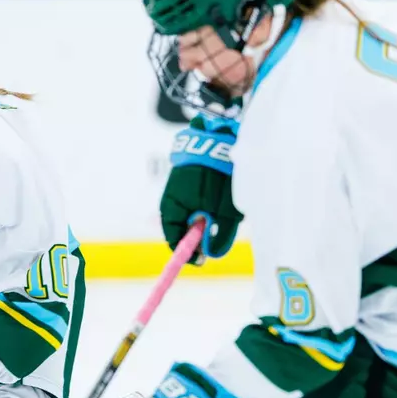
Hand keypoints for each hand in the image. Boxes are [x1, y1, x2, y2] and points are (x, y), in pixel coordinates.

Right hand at [164, 119, 241, 261]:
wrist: (221, 136)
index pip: (173, 239)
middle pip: (181, 227)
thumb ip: (219, 235)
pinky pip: (193, 199)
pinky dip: (205, 204)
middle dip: (198, 234)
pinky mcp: (186, 177)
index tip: (201, 261)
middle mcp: (170, 198)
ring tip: (223, 212)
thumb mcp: (226, 211)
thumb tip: (210, 254)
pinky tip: (221, 197)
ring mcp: (177, 186)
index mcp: (172, 208)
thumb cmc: (222, 175)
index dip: (187, 253)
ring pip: (189, 213)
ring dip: (204, 218)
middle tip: (216, 237)